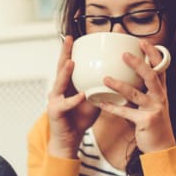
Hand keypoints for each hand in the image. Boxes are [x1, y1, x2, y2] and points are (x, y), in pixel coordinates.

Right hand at [47, 35, 100, 158]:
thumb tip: (120, 75)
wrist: (69, 139)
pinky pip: (66, 104)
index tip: (78, 36)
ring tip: (72, 62)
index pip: (69, 62)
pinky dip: (74, 100)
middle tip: (69, 39)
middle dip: (64, 52)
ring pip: (59, 83)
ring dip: (65, 72)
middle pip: (60, 67)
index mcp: (67, 84)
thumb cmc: (79, 118)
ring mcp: (55, 99)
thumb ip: (101, 86)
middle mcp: (58, 88)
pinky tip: (81, 95)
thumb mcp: (93, 98)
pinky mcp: (55, 112)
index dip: (72, 50)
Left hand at [96, 39, 175, 153]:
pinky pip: (126, 112)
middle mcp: (160, 97)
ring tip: (105, 78)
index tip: (143, 42)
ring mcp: (154, 108)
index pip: (159, 68)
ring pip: (136, 93)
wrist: (161, 147)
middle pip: (151, 75)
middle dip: (138, 63)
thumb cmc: (152, 124)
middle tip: (124, 54)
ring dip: (119, 85)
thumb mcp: (149, 104)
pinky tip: (100, 103)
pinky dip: (112, 107)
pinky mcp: (146, 121)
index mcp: (161, 91)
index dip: (153, 54)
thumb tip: (125, 77)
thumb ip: (140, 91)